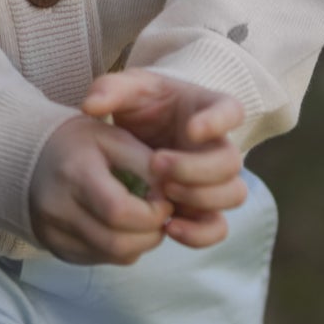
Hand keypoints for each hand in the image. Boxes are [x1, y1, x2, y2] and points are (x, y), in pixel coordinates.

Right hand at [29, 114, 173, 265]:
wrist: (26, 158)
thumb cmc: (77, 144)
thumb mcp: (113, 137)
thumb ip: (145, 164)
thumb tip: (171, 194)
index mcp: (74, 173)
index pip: (119, 211)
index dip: (152, 213)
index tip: (165, 202)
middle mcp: (58, 208)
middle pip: (117, 242)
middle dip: (151, 233)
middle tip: (161, 216)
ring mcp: (54, 233)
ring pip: (112, 256)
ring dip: (140, 244)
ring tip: (145, 221)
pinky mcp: (56, 248)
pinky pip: (100, 260)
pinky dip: (121, 249)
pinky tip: (123, 228)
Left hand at [79, 69, 247, 249]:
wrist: (140, 134)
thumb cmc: (142, 105)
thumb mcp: (127, 90)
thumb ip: (111, 90)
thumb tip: (91, 106)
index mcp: (209, 110)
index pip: (231, 111)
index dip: (218, 122)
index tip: (192, 129)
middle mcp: (219, 146)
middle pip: (230, 162)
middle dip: (196, 168)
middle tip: (157, 164)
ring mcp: (215, 180)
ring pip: (232, 195)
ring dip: (200, 198)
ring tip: (163, 194)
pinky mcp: (203, 208)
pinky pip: (216, 227)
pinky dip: (199, 233)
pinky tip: (169, 228)